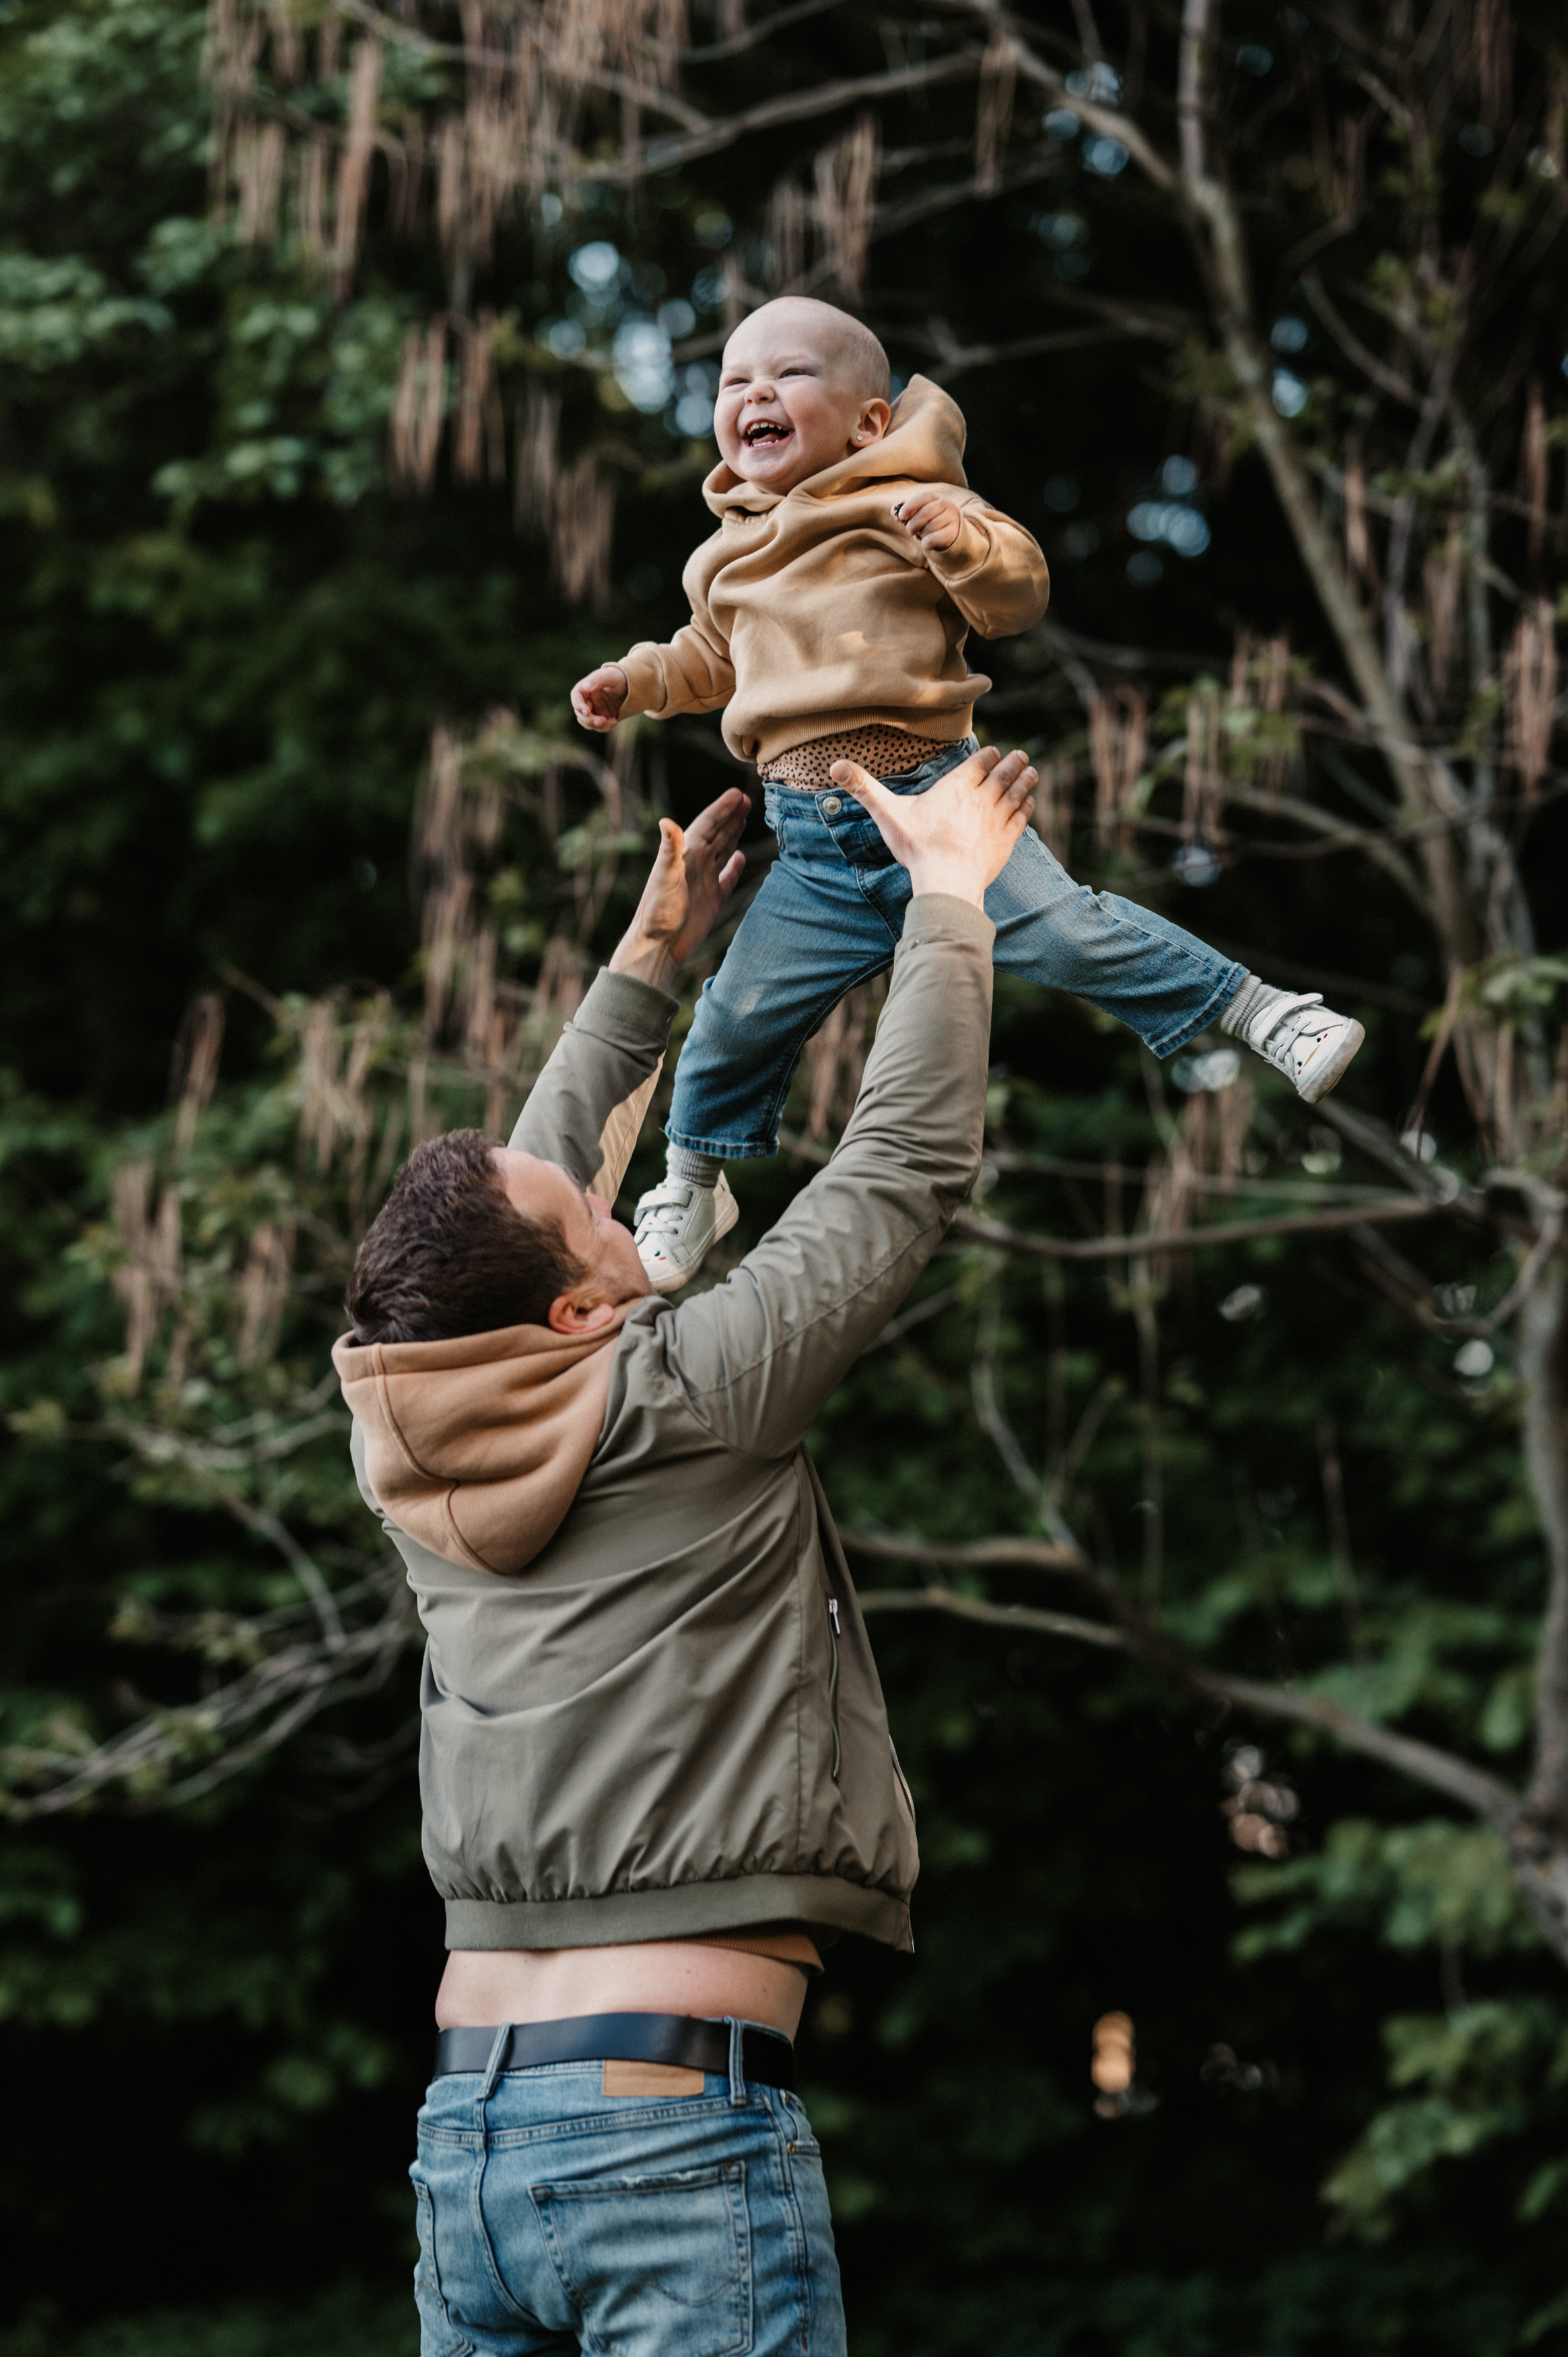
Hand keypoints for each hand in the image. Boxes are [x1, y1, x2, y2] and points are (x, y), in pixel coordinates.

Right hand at [572, 663, 628, 732]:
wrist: (629, 686)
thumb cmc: (616, 677)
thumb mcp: (608, 676)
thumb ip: (597, 680)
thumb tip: (586, 687)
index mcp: (584, 689)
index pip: (575, 697)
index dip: (578, 705)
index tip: (587, 711)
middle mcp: (586, 701)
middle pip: (580, 714)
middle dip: (589, 719)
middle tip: (602, 721)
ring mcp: (593, 711)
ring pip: (588, 723)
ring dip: (597, 725)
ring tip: (611, 721)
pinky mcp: (600, 718)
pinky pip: (599, 727)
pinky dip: (605, 726)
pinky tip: (614, 721)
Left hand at [610, 788, 750, 988]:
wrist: (659, 945)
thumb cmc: (658, 912)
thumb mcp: (664, 877)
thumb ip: (668, 849)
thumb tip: (666, 821)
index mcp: (686, 855)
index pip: (707, 825)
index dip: (722, 809)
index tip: (737, 794)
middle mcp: (696, 864)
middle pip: (718, 833)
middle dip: (731, 816)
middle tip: (746, 798)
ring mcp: (705, 881)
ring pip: (723, 851)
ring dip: (733, 834)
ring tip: (745, 817)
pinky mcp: (712, 899)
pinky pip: (726, 878)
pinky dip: (734, 867)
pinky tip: (741, 858)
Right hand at [831, 745, 1035, 907]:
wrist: (947, 882)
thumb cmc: (918, 847)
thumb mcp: (888, 814)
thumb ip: (864, 788)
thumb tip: (835, 765)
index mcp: (958, 786)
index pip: (980, 762)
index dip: (989, 756)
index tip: (994, 752)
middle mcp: (983, 798)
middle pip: (1004, 773)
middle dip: (1013, 763)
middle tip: (1021, 755)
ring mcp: (997, 819)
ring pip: (1017, 793)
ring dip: (1025, 780)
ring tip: (1032, 771)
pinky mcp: (1006, 841)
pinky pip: (1021, 819)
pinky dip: (1026, 808)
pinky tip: (1029, 802)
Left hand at [893, 493, 962, 553]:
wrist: (953, 535)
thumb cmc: (933, 522)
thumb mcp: (921, 514)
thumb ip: (907, 512)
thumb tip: (893, 512)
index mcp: (937, 498)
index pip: (923, 497)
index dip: (910, 506)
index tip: (901, 517)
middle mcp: (947, 505)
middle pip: (926, 513)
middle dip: (913, 524)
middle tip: (910, 531)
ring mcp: (952, 519)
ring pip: (930, 527)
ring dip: (922, 534)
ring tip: (923, 535)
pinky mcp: (953, 533)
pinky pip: (934, 539)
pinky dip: (926, 543)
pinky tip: (927, 543)